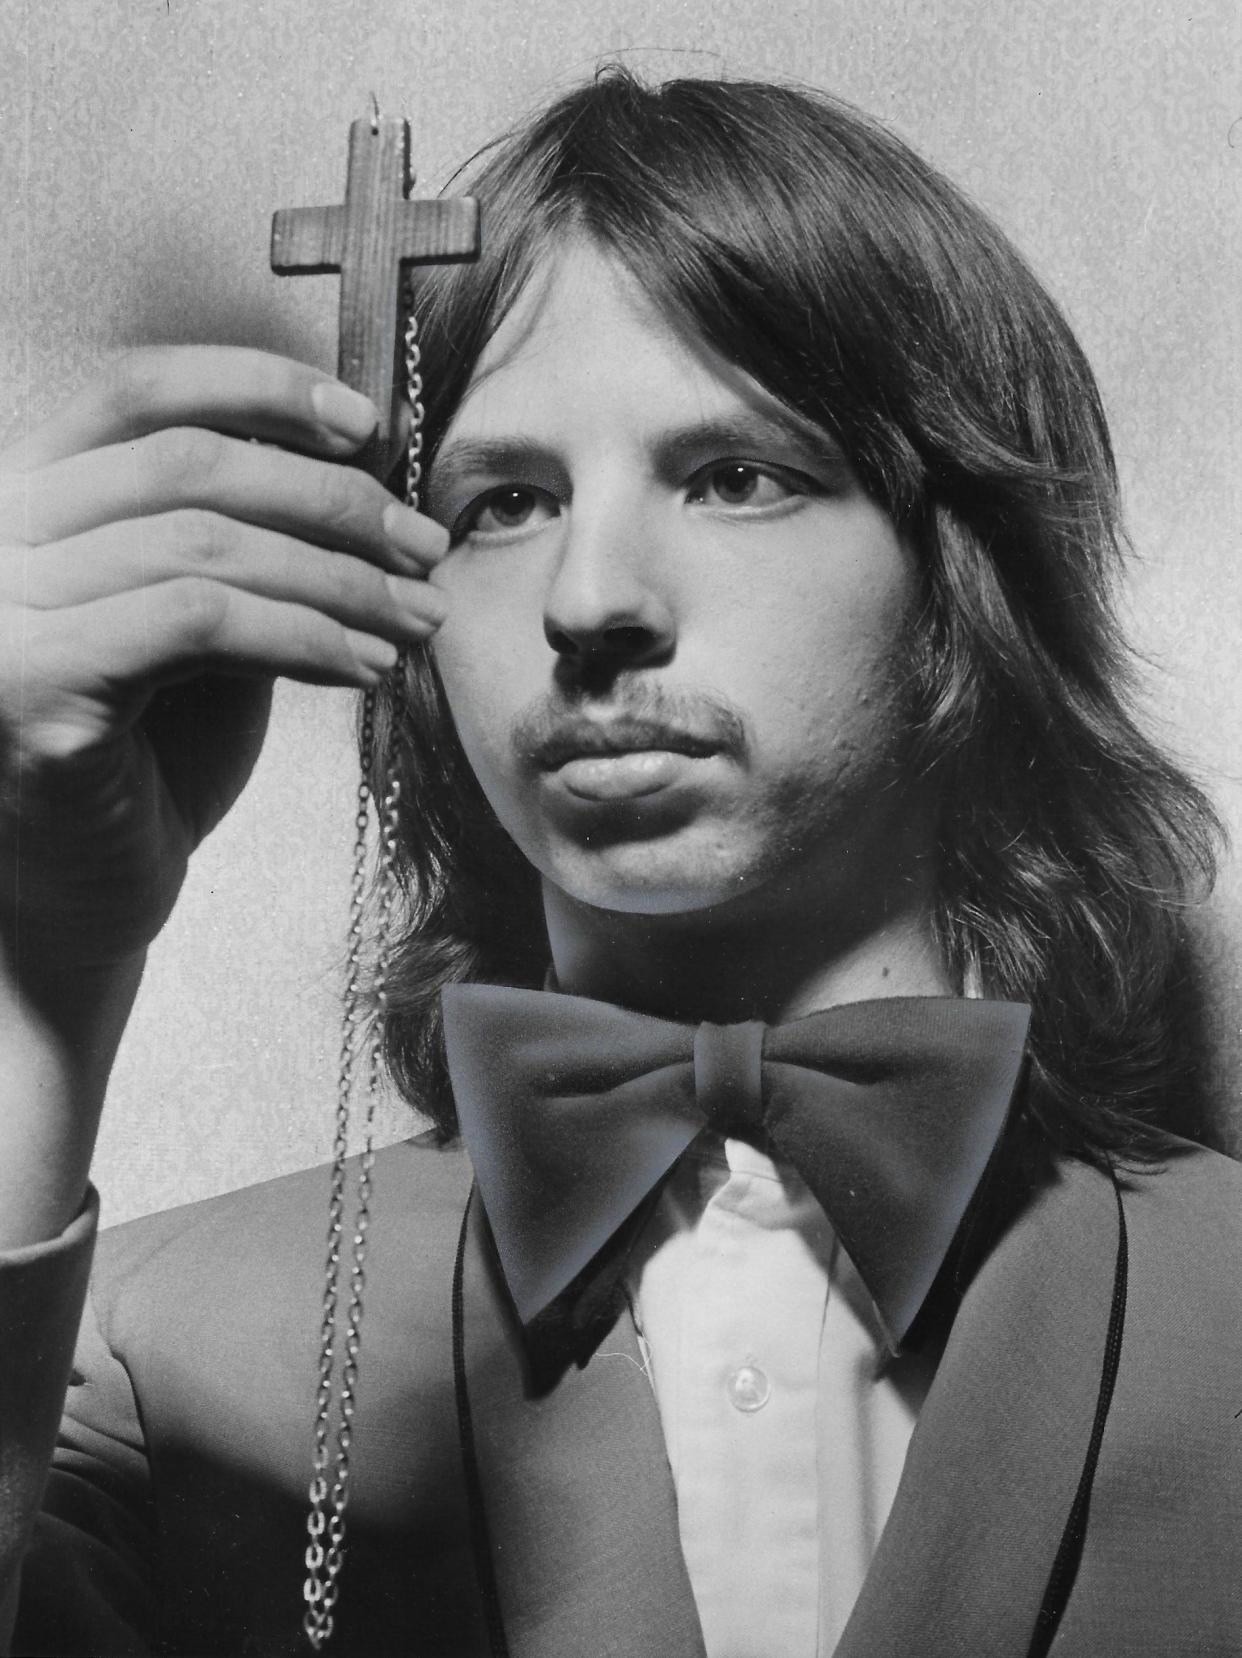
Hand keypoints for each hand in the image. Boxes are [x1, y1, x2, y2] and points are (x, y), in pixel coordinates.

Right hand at [0, 345, 447, 972]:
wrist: (85, 890)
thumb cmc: (147, 756)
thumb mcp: (202, 623)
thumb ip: (245, 544)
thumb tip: (367, 486)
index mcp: (29, 494)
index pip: (137, 392)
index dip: (259, 390)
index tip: (365, 426)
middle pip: (187, 464)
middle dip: (332, 501)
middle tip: (424, 550)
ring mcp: (2, 606)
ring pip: (204, 544)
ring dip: (339, 581)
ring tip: (414, 619)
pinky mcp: (32, 682)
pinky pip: (198, 622)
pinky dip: (302, 635)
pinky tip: (363, 665)